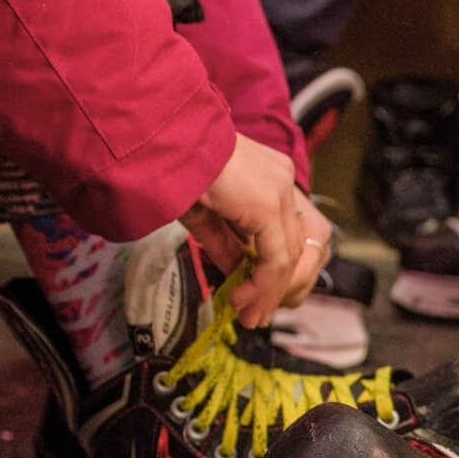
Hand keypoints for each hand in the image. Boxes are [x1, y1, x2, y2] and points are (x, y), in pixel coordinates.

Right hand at [181, 132, 331, 327]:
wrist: (161, 142)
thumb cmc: (172, 167)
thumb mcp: (205, 212)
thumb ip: (226, 242)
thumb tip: (237, 273)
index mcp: (269, 177)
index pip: (288, 232)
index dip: (274, 269)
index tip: (256, 294)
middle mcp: (282, 181)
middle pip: (297, 247)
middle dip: (277, 286)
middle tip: (257, 313)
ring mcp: (279, 191)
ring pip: (289, 257)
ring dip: (268, 292)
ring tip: (250, 315)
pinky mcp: (268, 205)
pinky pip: (276, 259)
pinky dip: (262, 286)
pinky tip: (245, 300)